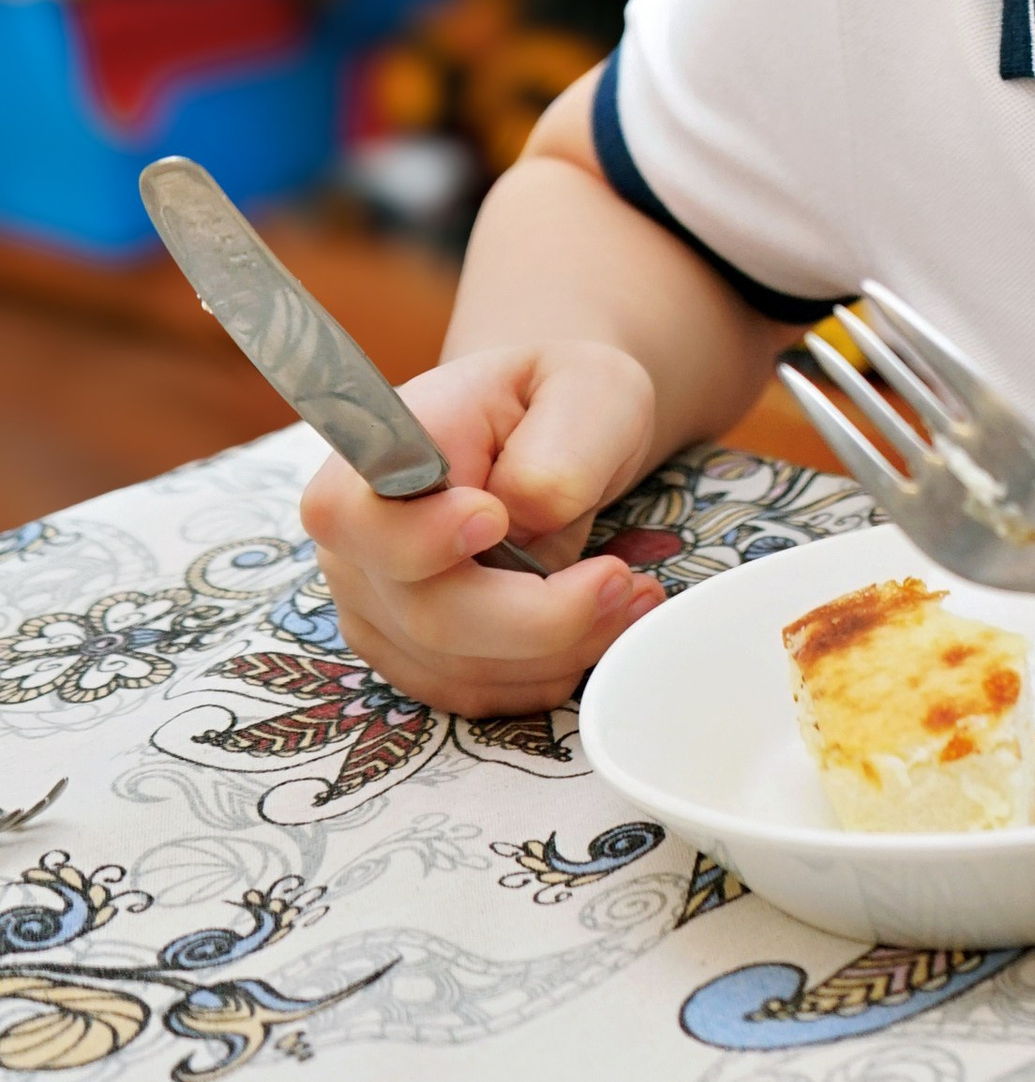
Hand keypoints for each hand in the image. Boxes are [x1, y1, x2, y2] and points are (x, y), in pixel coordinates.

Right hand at [300, 342, 667, 715]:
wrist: (551, 430)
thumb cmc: (560, 399)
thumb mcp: (585, 390)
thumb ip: (558, 449)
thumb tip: (522, 513)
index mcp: (377, 453)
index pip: (359, 516)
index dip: (420, 536)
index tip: (495, 519)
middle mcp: (357, 540)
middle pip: (427, 615)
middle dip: (539, 616)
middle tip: (619, 577)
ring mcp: (377, 606)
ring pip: (458, 668)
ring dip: (558, 648)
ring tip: (630, 593)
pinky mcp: (411, 654)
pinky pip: (476, 691)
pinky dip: (546, 670)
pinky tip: (598, 624)